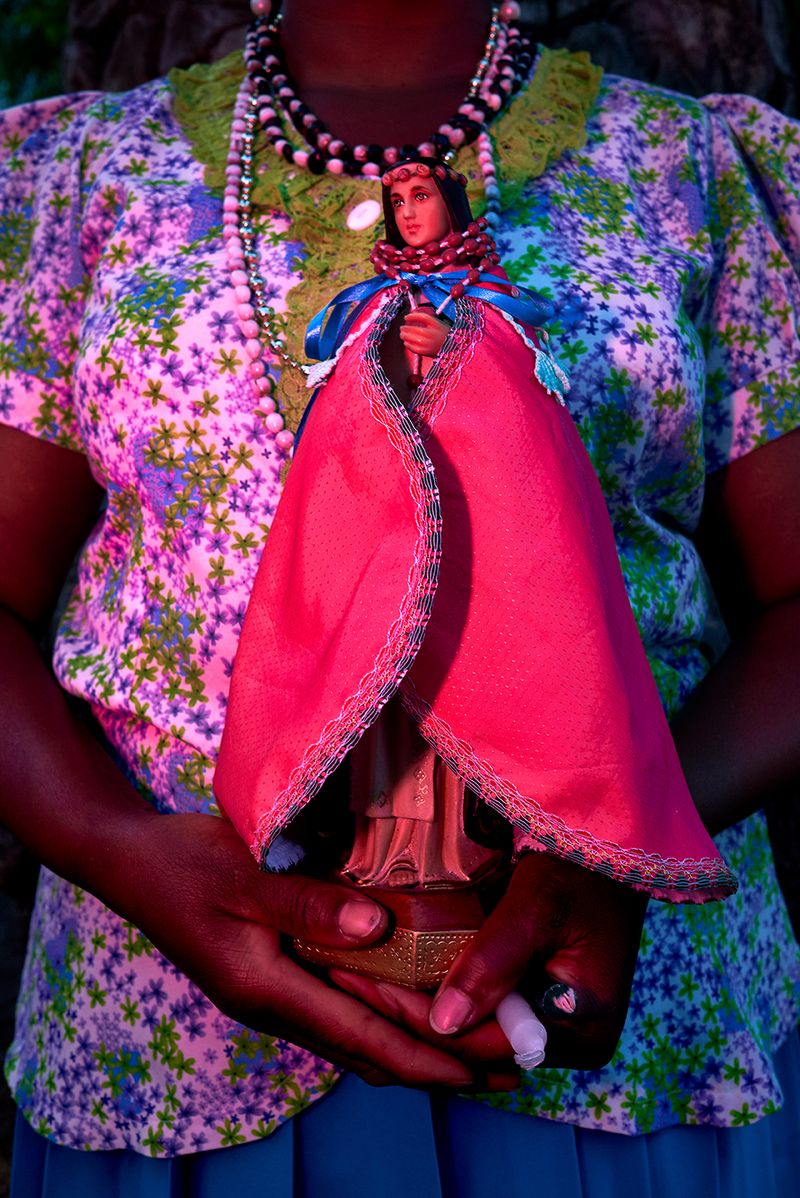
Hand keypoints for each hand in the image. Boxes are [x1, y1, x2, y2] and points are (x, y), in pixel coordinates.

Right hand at [112, 811, 475, 1089]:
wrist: (131, 863)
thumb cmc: (184, 865)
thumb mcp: (242, 876)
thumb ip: (306, 903)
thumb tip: (377, 928)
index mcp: (270, 990)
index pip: (366, 1036)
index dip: (429, 1057)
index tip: (485, 1070)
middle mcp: (278, 1007)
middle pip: (373, 1050)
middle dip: (441, 1066)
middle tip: (508, 1069)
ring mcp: (275, 997)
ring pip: (360, 1038)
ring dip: (420, 1049)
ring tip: (478, 1052)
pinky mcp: (276, 978)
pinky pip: (343, 1012)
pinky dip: (388, 1021)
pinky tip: (416, 1008)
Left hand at [332, 851, 647, 1079]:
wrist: (611, 844)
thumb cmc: (581, 865)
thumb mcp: (537, 905)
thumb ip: (493, 962)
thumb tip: (442, 1023)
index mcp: (578, 1032)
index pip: (477, 1042)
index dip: (412, 1016)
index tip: (355, 982)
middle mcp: (568, 1044)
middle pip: (469, 1045)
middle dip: (404, 1015)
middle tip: (340, 979)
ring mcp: (552, 1029)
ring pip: (469, 1033)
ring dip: (415, 1007)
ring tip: (353, 978)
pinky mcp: (537, 1007)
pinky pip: (479, 1013)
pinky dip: (437, 996)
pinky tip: (391, 974)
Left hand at [399, 309, 448, 358]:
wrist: (453, 349)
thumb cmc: (444, 336)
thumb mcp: (439, 325)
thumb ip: (428, 322)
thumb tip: (412, 318)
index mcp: (437, 325)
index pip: (422, 317)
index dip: (412, 316)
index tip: (406, 317)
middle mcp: (433, 334)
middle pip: (415, 329)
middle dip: (405, 328)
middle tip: (401, 328)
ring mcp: (429, 343)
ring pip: (413, 338)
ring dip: (405, 336)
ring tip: (402, 335)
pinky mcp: (426, 352)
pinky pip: (414, 348)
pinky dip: (408, 344)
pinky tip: (406, 342)